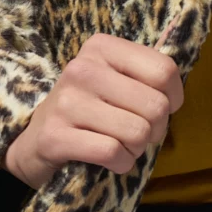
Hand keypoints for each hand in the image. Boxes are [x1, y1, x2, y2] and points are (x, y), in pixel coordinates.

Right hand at [5, 32, 183, 190]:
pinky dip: (121, 164)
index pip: (164, 70)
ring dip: (137, 149)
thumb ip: (147, 79)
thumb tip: (175, 96)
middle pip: (155, 106)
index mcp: (101, 47)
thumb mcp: (115, 82)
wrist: (36, 141)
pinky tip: (111, 161)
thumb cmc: (89, 111)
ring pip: (137, 132)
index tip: (160, 109)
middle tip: (139, 134)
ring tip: (122, 146)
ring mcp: (66, 102)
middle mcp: (82, 69)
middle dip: (155, 130)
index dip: (173, 98)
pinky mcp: (55, 136)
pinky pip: (112, 153)